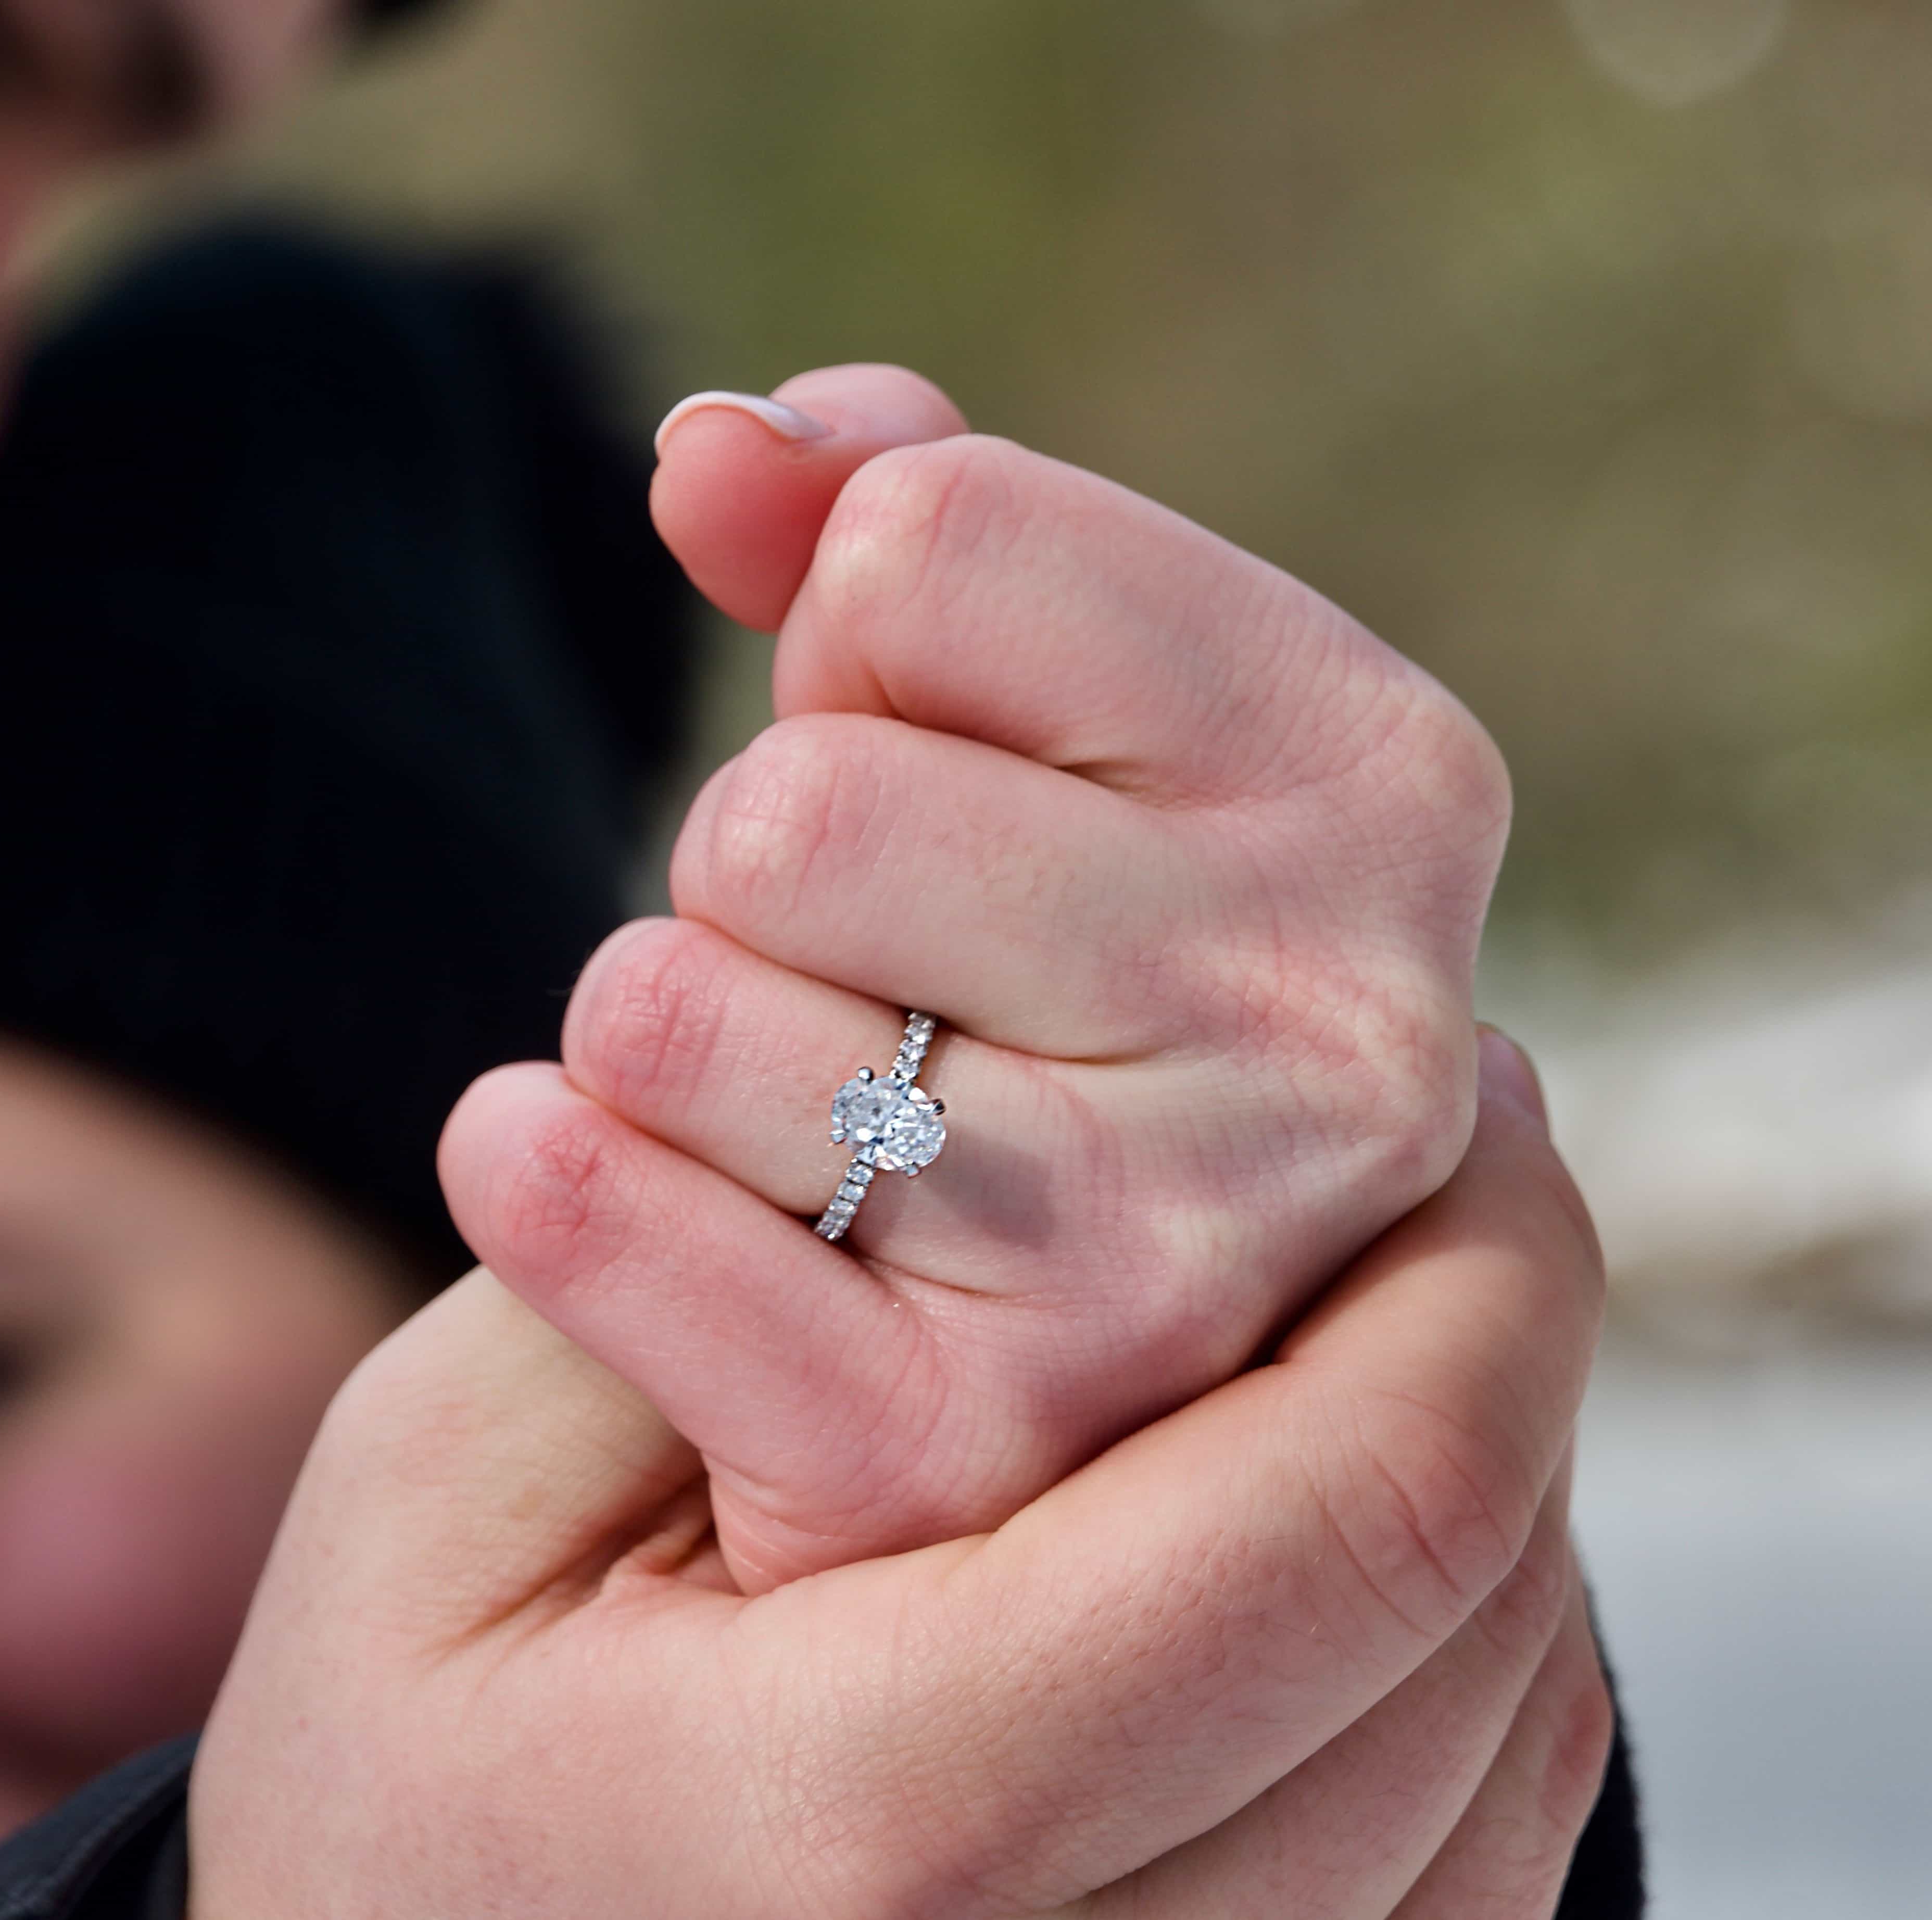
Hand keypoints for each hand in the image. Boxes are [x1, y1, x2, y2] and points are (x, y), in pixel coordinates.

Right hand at [192, 1047, 1609, 1919]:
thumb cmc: (406, 1821)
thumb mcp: (436, 1506)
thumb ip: (704, 1269)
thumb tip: (1006, 1066)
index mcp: (885, 1840)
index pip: (1368, 1504)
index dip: (1481, 1266)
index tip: (1457, 1101)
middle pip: (1493, 1604)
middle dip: (1486, 1342)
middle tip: (1408, 1185)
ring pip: (1526, 1740)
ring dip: (1475, 1507)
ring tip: (1343, 1368)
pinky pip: (1493, 1883)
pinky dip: (1449, 1688)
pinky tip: (1309, 1585)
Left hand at [441, 367, 1512, 1584]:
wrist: (1072, 1383)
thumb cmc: (1028, 978)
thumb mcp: (1022, 717)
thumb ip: (888, 526)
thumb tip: (711, 453)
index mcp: (1392, 785)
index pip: (927, 543)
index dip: (862, 642)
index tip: (952, 764)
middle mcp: (1341, 1034)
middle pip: (795, 804)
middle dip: (764, 873)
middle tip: (874, 984)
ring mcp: (1176, 1265)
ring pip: (674, 1006)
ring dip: (668, 1043)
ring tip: (804, 1124)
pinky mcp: (963, 1454)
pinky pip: (595, 1214)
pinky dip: (539, 1181)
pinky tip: (605, 1196)